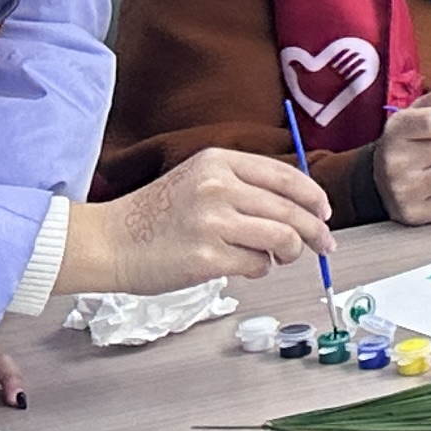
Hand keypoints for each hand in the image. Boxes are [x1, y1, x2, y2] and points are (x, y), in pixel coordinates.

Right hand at [62, 149, 334, 291]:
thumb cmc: (153, 215)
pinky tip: (249, 267)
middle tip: (325, 244)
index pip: (288, 177)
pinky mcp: (207, 258)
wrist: (106, 242)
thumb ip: (242, 185)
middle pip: (292, 209)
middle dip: (316, 230)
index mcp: (219, 162)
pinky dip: (261, 269)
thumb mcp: (197, 179)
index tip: (325, 212)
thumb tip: (296, 207)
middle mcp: (219, 188)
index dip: (314, 197)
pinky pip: (257, 265)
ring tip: (283, 257)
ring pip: (283, 238)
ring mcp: (213, 223)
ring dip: (291, 251)